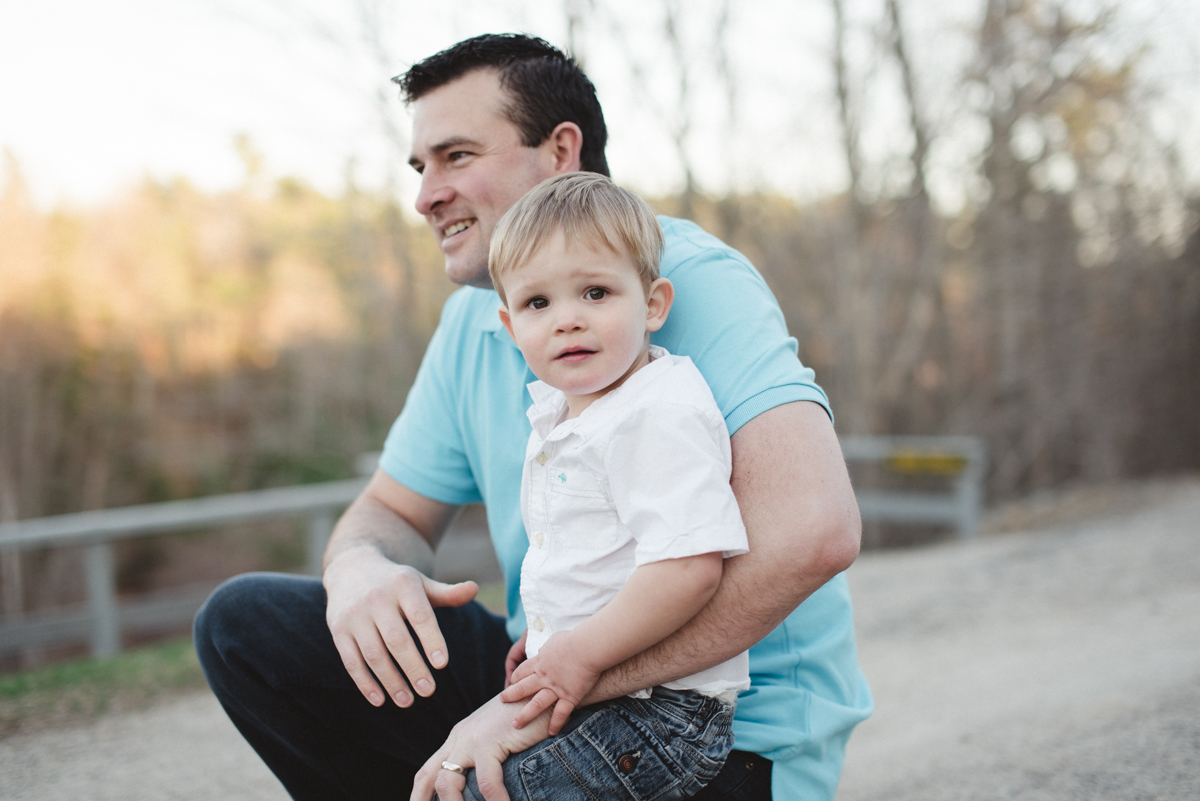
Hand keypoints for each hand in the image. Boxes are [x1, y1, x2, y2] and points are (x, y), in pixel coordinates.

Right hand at [324, 545, 476, 707]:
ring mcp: (354, 614)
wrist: (350, 568)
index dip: (431, 640)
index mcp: (403, 585)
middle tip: (428, 690)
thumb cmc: (396, 583)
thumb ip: (448, 593)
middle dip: (413, 668)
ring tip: (407, 700)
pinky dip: (364, 683)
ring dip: (390, 680)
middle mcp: (376, 598)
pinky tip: (379, 700)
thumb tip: (475, 589)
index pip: (420, 615)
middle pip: (396, 639)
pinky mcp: (337, 629)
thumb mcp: (421, 583)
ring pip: (373, 653)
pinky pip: (351, 660)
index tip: (442, 664)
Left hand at [410, 693, 552, 800]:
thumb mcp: (501, 738)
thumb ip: (488, 758)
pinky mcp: (489, 740)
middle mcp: (460, 738)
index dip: (420, 794)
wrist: (542, 689)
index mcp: (459, 738)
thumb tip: (484, 787)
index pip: (429, 771)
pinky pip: (487, 782)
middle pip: (428, 776)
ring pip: (448, 783)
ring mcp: (471, 738)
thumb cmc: (528, 716)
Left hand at [499, 630, 600, 733]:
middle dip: (510, 696)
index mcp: (540, 662)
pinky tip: (551, 732)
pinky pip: (560, 714)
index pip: (522, 672)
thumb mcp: (554, 640)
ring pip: (535, 705)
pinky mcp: (570, 696)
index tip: (512, 683)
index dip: (515, 678)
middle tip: (502, 701)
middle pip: (522, 688)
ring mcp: (555, 688)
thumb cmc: (573, 640)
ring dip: (524, 716)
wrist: (586, 647)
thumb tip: (543, 649)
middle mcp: (544, 677)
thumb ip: (547, 647)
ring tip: (515, 724)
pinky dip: (555, 724)